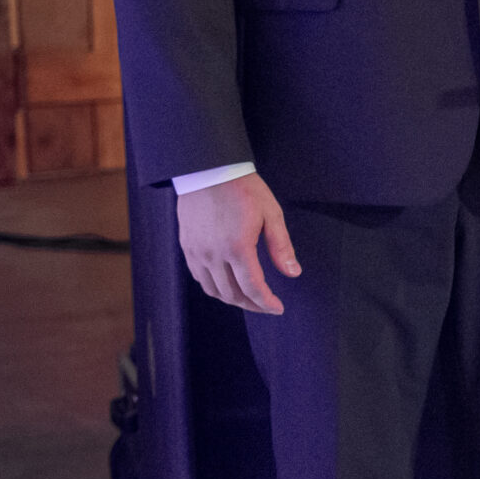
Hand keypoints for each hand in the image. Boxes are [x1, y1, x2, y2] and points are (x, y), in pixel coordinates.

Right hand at [175, 172, 297, 313]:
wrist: (208, 170)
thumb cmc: (244, 189)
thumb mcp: (271, 214)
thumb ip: (281, 246)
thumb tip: (293, 273)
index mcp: (237, 248)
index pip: (253, 287)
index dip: (266, 302)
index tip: (278, 308)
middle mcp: (213, 255)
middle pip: (232, 294)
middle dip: (252, 305)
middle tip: (267, 306)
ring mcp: (196, 252)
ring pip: (213, 290)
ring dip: (232, 299)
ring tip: (249, 299)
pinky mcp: (186, 247)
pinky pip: (199, 277)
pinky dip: (214, 288)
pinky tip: (226, 285)